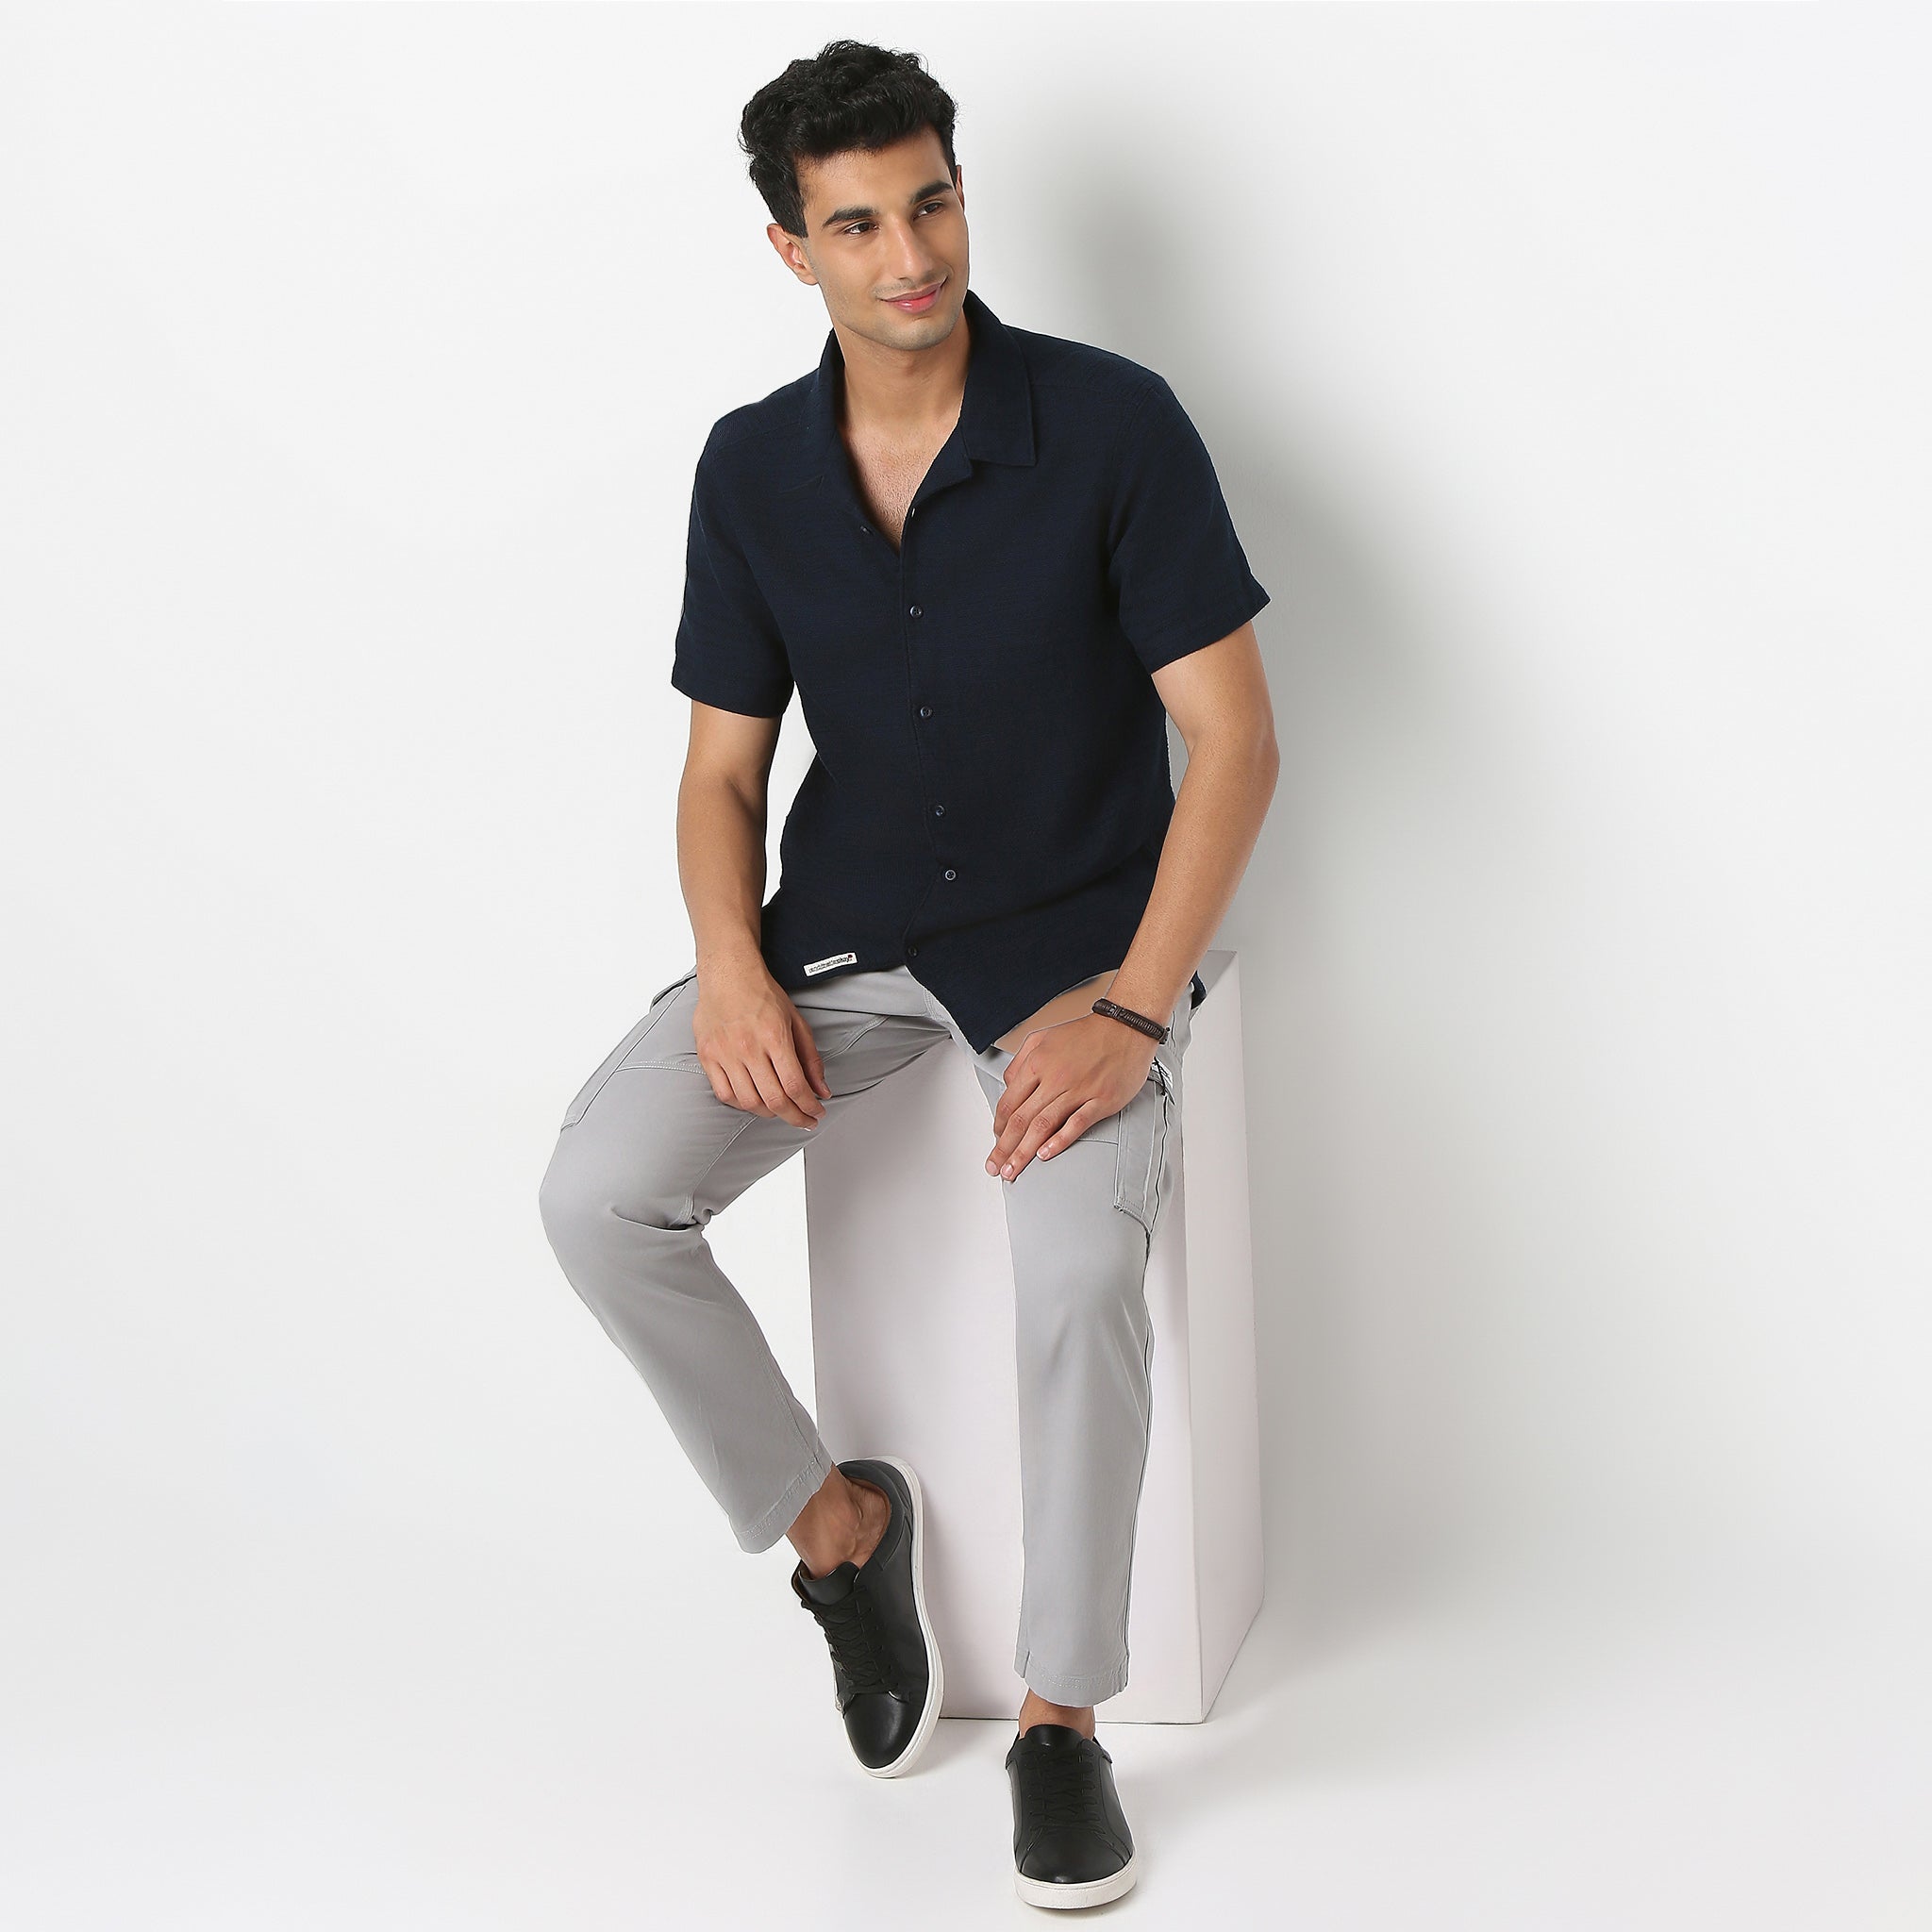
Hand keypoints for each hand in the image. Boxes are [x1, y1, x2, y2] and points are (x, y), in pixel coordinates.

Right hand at [691, 962, 832, 1129]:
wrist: (728, 975)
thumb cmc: (763, 995)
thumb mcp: (797, 1022)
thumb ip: (810, 1059)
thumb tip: (822, 1091)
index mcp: (774, 1037)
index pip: (795, 1086)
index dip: (809, 1107)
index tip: (816, 1113)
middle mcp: (748, 1048)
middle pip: (774, 1099)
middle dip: (795, 1117)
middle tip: (804, 1120)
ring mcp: (725, 1053)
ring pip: (749, 1102)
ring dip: (770, 1113)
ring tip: (781, 1110)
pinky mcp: (708, 1056)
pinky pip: (724, 1094)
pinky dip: (742, 1104)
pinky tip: (754, 1101)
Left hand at [986, 1013, 1157, 1183]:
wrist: (1125, 1029)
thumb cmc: (1086, 1035)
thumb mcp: (1042, 1038)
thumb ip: (1020, 1062)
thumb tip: (1007, 1086)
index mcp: (1037, 1063)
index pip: (1009, 1103)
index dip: (998, 1127)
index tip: (995, 1143)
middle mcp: (1054, 1077)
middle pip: (1021, 1119)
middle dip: (1004, 1148)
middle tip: (995, 1168)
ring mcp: (1078, 1090)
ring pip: (1043, 1125)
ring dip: (1023, 1152)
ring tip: (1013, 1171)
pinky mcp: (1101, 1100)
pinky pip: (1076, 1124)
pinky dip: (1059, 1141)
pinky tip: (1045, 1155)